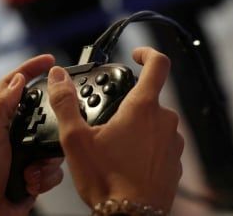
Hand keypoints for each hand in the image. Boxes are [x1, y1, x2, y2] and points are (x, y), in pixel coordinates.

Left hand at [0, 55, 63, 215]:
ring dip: (45, 161)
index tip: (49, 60)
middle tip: (59, 126)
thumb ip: (3, 107)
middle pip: (43, 115)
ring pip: (53, 144)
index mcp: (0, 120)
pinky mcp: (35, 173)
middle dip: (51, 125)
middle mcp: (14, 134)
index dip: (31, 69)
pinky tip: (31, 182)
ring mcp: (25, 154)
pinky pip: (54, 169)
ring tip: (30, 170)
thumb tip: (17, 80)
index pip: (16, 86)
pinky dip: (45, 177)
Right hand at [47, 47, 183, 211]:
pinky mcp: (175, 163)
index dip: (147, 53)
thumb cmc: (106, 181)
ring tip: (112, 146)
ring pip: (155, 123)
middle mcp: (165, 122)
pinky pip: (160, 145)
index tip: (135, 54)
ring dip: (137, 127)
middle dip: (128, 104)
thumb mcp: (76, 139)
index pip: (157, 65)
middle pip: (149, 98)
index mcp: (143, 109)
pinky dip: (145, 147)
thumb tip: (57, 76)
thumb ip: (65, 103)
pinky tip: (125, 163)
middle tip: (105, 119)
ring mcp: (173, 144)